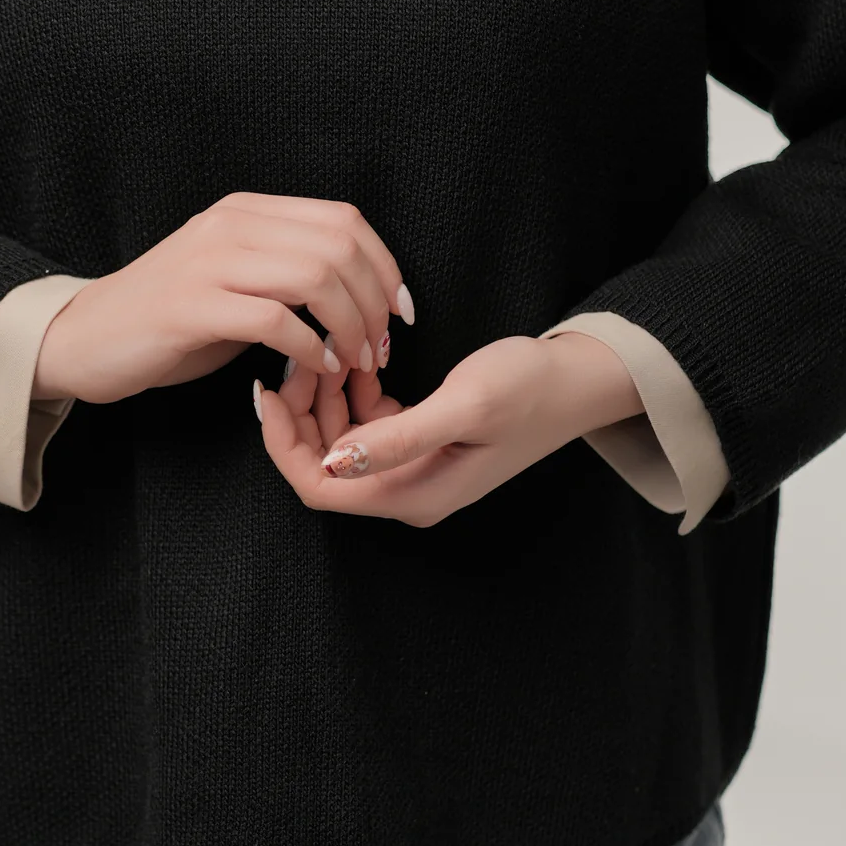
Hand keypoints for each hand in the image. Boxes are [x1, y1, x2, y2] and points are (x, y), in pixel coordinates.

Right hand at [32, 192, 412, 404]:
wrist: (86, 338)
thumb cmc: (169, 319)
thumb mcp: (234, 278)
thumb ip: (287, 271)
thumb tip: (359, 292)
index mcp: (246, 211)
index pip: (344, 219)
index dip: (385, 266)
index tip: (400, 312)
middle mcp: (231, 225)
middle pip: (339, 246)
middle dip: (375, 302)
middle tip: (380, 348)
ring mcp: (209, 262)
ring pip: (315, 277)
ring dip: (350, 327)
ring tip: (353, 362)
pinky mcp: (190, 307)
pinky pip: (275, 320)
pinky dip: (310, 349)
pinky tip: (315, 368)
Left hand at [255, 330, 643, 525]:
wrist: (578, 380)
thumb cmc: (528, 389)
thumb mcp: (463, 405)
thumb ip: (397, 436)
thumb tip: (333, 460)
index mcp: (413, 495)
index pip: (317, 487)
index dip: (281, 443)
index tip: (268, 389)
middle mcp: (407, 492)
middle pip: (321, 467)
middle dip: (300, 414)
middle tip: (297, 356)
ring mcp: (414, 469)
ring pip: (339, 442)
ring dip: (324, 398)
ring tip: (324, 349)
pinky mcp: (421, 443)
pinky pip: (366, 426)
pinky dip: (352, 393)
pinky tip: (357, 360)